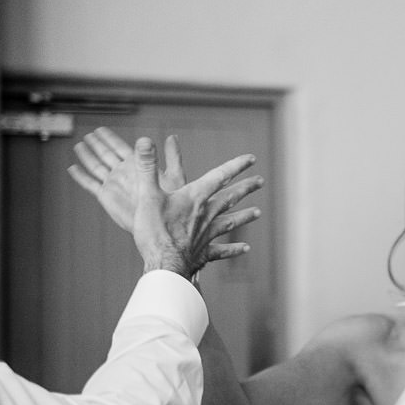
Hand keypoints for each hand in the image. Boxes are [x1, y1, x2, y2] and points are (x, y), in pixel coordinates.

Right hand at [68, 127, 186, 230]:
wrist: (162, 227)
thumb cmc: (173, 205)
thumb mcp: (175, 176)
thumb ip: (172, 156)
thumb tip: (171, 136)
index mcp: (139, 166)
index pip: (120, 147)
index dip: (109, 138)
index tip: (100, 129)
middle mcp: (125, 173)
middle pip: (106, 154)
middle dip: (97, 144)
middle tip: (88, 134)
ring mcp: (115, 184)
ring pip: (96, 166)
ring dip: (87, 156)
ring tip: (79, 146)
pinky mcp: (107, 197)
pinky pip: (90, 184)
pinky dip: (81, 176)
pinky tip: (73, 168)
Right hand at [68, 128, 262, 278]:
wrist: (163, 265)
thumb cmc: (155, 231)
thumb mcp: (147, 195)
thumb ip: (146, 167)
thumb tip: (144, 140)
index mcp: (195, 198)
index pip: (219, 176)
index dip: (236, 165)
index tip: (251, 159)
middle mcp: (206, 215)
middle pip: (230, 198)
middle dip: (245, 188)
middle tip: (260, 181)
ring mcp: (207, 234)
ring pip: (230, 222)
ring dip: (244, 216)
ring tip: (258, 212)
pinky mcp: (203, 252)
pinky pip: (221, 250)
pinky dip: (233, 249)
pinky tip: (245, 248)